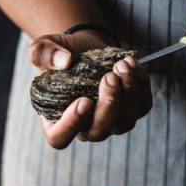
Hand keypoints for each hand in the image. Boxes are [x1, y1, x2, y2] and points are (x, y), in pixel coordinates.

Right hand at [27, 30, 151, 149]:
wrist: (86, 48)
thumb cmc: (62, 54)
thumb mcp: (44, 48)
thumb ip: (44, 53)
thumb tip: (64, 61)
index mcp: (56, 119)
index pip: (60, 138)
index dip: (71, 125)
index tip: (83, 101)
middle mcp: (84, 126)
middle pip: (98, 132)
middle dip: (109, 105)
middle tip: (110, 77)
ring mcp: (110, 121)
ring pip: (125, 122)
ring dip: (129, 94)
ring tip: (122, 65)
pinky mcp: (132, 110)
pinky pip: (142, 107)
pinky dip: (141, 85)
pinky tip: (133, 64)